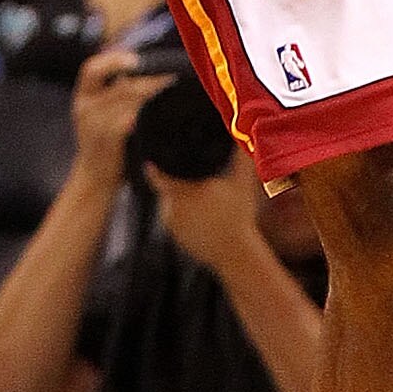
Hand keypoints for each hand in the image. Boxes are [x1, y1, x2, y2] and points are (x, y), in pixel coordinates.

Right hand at [70, 43, 163, 188]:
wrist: (93, 179)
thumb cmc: (102, 144)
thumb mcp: (97, 114)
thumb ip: (111, 93)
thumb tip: (140, 70)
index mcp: (82, 97)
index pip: (92, 69)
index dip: (113, 61)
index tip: (135, 59)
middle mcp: (85, 107)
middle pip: (119, 84)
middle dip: (147, 78)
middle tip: (170, 74)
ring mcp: (95, 123)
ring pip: (128, 98)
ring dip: (153, 90)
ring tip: (172, 85)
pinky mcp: (109, 138)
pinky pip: (131, 116)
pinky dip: (147, 110)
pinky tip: (161, 109)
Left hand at [145, 149, 263, 273]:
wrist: (235, 253)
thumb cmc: (239, 217)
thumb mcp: (241, 183)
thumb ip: (239, 158)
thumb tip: (240, 138)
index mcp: (183, 190)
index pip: (157, 176)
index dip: (153, 168)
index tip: (151, 162)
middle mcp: (173, 206)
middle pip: (167, 189)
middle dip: (178, 183)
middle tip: (198, 185)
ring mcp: (172, 223)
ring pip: (171, 205)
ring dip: (182, 201)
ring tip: (204, 204)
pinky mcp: (176, 237)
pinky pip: (175, 220)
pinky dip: (184, 218)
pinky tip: (202, 218)